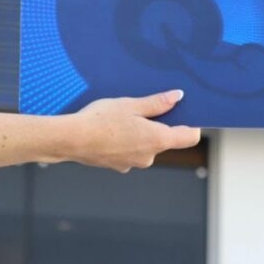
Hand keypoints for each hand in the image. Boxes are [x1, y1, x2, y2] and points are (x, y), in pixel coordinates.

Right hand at [68, 90, 200, 172]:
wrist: (71, 140)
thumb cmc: (101, 120)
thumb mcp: (131, 105)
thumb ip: (157, 103)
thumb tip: (177, 97)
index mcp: (158, 140)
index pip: (189, 137)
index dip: (192, 125)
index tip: (186, 113)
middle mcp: (149, 156)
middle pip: (164, 139)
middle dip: (157, 124)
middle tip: (141, 108)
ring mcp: (133, 163)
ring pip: (145, 145)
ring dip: (139, 133)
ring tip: (120, 118)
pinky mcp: (119, 166)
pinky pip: (130, 151)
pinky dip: (125, 142)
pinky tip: (110, 130)